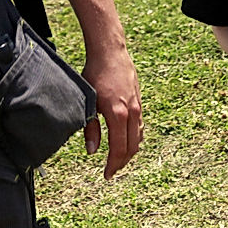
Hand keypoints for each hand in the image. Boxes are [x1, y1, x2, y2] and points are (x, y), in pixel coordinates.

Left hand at [80, 46, 142, 179]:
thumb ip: (90, 127)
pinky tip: (126, 140)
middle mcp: (131, 112)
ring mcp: (137, 106)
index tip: (107, 175)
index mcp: (117, 114)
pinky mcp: (139, 101)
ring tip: (118, 159)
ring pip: (138, 137)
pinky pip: (139, 126)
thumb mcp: (88, 102)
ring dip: (129, 151)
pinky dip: (134, 138)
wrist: (110, 52)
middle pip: (132, 147)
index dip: (113, 165)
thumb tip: (92, 150)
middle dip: (122, 162)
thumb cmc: (95, 74)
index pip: (119, 149)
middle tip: (112, 170)